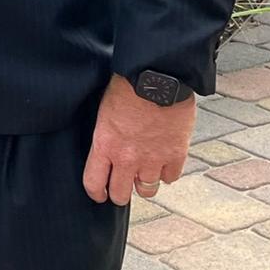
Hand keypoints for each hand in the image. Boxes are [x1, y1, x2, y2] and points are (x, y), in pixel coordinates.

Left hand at [83, 73, 193, 205]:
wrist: (158, 75)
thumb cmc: (128, 85)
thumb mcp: (105, 111)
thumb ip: (106, 136)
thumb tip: (108, 148)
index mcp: (105, 145)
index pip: (94, 183)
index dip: (96, 193)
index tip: (100, 194)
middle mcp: (127, 158)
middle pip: (121, 194)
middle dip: (120, 193)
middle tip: (123, 188)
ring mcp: (153, 158)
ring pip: (147, 190)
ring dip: (145, 183)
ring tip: (145, 174)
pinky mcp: (175, 154)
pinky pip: (170, 178)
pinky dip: (167, 172)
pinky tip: (164, 162)